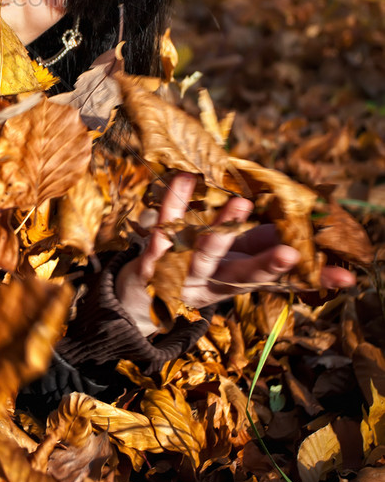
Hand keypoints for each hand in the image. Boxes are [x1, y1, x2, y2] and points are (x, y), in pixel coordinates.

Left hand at [115, 173, 355, 337]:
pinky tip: (182, 180)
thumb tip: (315, 244)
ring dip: (221, 232)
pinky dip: (172, 204)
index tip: (340, 278)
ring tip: (240, 206)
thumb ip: (269, 254)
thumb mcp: (237, 269)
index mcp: (237, 283)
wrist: (141, 301)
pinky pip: (162, 228)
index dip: (306, 280)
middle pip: (243, 273)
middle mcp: (213, 281)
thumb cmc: (200, 275)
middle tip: (291, 252)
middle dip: (267, 263)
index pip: (276, 281)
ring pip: (203, 254)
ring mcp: (181, 273)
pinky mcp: (152, 259)